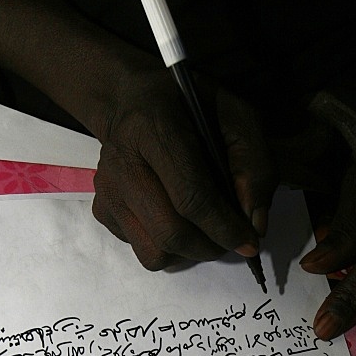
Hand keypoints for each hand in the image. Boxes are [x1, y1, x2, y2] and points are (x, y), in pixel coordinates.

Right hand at [92, 67, 275, 269]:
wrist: (126, 101)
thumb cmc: (185, 106)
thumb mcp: (233, 115)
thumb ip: (254, 163)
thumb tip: (254, 222)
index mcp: (154, 130)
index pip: (190, 197)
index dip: (224, 227)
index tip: (249, 243)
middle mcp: (122, 164)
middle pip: (170, 233)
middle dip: (209, 247)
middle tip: (229, 241)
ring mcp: (107, 192)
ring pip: (154, 253)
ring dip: (188, 253)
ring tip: (202, 232)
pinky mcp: (102, 211)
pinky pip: (142, 250)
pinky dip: (168, 247)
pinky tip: (175, 218)